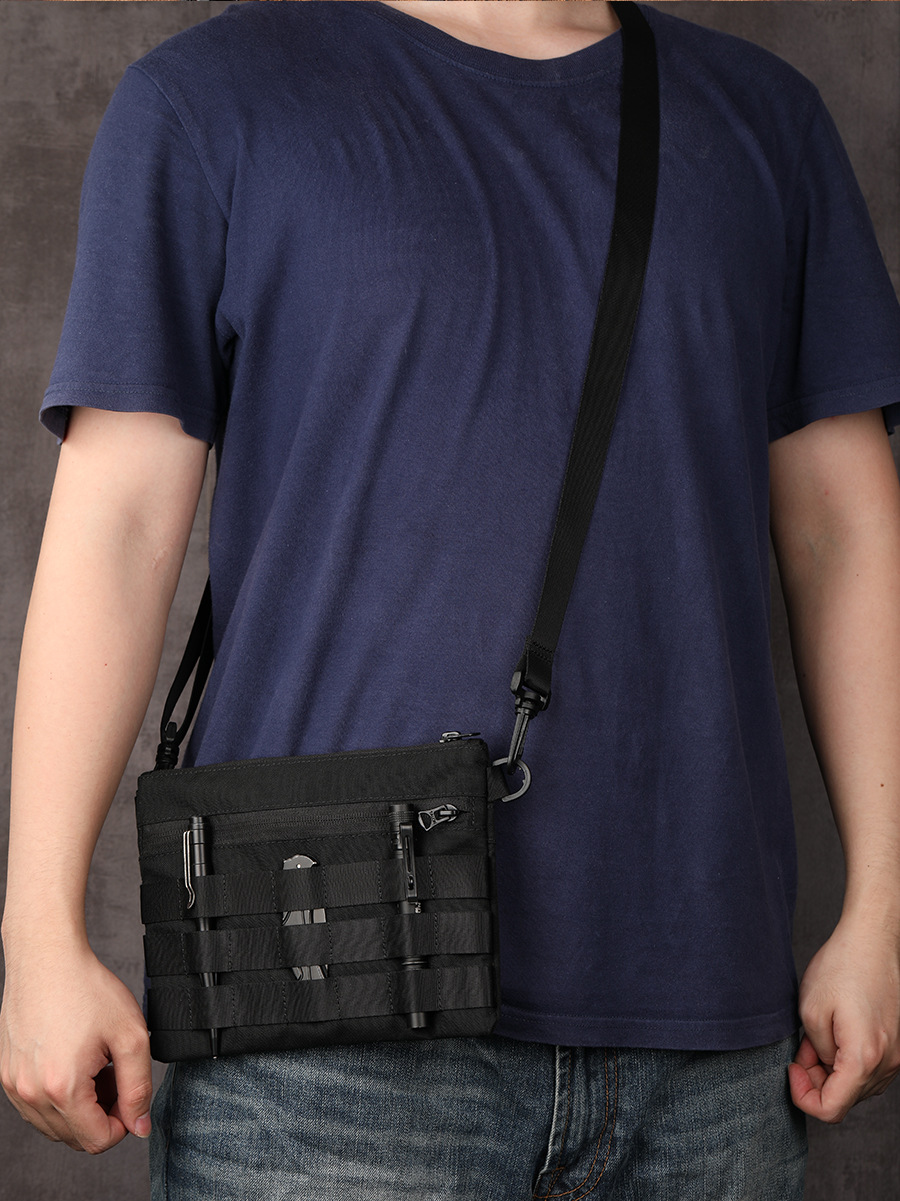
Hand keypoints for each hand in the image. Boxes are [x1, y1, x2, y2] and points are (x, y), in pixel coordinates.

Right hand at [0, 937, 152, 1152]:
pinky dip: (58, 1096)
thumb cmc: (87, 989)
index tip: (129, 1094)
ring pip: (54, 1125)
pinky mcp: (7, 1075)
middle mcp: (31, 1094)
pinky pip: (36, 1107)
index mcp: (62, 1089)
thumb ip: (139, 1086)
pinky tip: (73, 1061)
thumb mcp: (131, 1036)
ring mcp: (14, 1086)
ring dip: (79, 1108)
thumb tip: (140, 1125)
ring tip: (95, 1066)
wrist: (47, 959)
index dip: (123, 1124)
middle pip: (74, 1137)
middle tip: (114, 1074)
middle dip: (101, 1114)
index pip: (96, 1142)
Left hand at [789, 913, 899, 1122]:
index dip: (804, 1097)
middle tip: (800, 1049)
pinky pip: (869, 1069)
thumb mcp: (810, 1011)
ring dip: (831, 1071)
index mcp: (863, 1058)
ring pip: (858, 1085)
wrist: (873, 941)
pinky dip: (847, 1061)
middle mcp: (887, 1063)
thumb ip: (814, 1052)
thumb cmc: (842, 967)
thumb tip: (821, 1066)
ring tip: (814, 1038)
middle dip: (816, 1080)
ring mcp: (896, 1055)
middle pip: (846, 1098)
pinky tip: (833, 1034)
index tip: (791, 1070)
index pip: (832, 1109)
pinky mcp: (896, 1044)